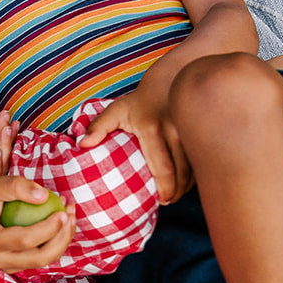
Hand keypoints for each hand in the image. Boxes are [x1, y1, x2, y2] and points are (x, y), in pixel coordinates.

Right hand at [0, 112, 73, 270]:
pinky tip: (64, 224)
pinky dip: (55, 243)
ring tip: (71, 217)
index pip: (24, 240)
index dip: (48, 228)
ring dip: (62, 241)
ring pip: (42, 261)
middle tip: (71, 216)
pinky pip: (40, 258)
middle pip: (38, 258)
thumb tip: (44, 196)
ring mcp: (5, 267)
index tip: (63, 211)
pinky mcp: (14, 266)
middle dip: (61, 239)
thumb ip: (17, 186)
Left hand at [76, 90, 191, 202]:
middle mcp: (175, 131)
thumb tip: (82, 145)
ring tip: (176, 195)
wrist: (167, 81)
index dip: (165, 189)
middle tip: (168, 201)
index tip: (161, 200)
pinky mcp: (199, 132)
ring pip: (194, 168)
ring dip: (187, 185)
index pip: (163, 168)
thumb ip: (98, 126)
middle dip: (177, 193)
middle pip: (182, 173)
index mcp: (152, 129)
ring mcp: (190, 132)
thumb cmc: (138, 102)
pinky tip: (186, 181)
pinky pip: (200, 160)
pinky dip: (195, 174)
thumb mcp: (115, 111)